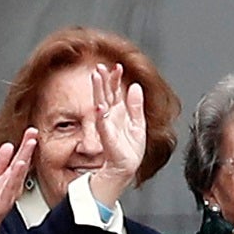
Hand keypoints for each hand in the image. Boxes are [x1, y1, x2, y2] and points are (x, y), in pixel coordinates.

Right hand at [90, 62, 147, 199]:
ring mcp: (107, 124)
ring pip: (100, 102)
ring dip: (98, 89)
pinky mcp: (106, 135)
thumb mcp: (138, 123)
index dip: (115, 78)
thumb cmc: (129, 149)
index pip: (115, 90)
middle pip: (105, 93)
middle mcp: (110, 115)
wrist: (126, 167)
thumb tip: (135, 87)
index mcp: (118, 111)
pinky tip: (100, 106)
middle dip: (103, 79)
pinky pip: (102, 123)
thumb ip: (136, 105)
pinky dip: (100, 114)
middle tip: (101, 66)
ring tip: (96, 76)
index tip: (117, 66)